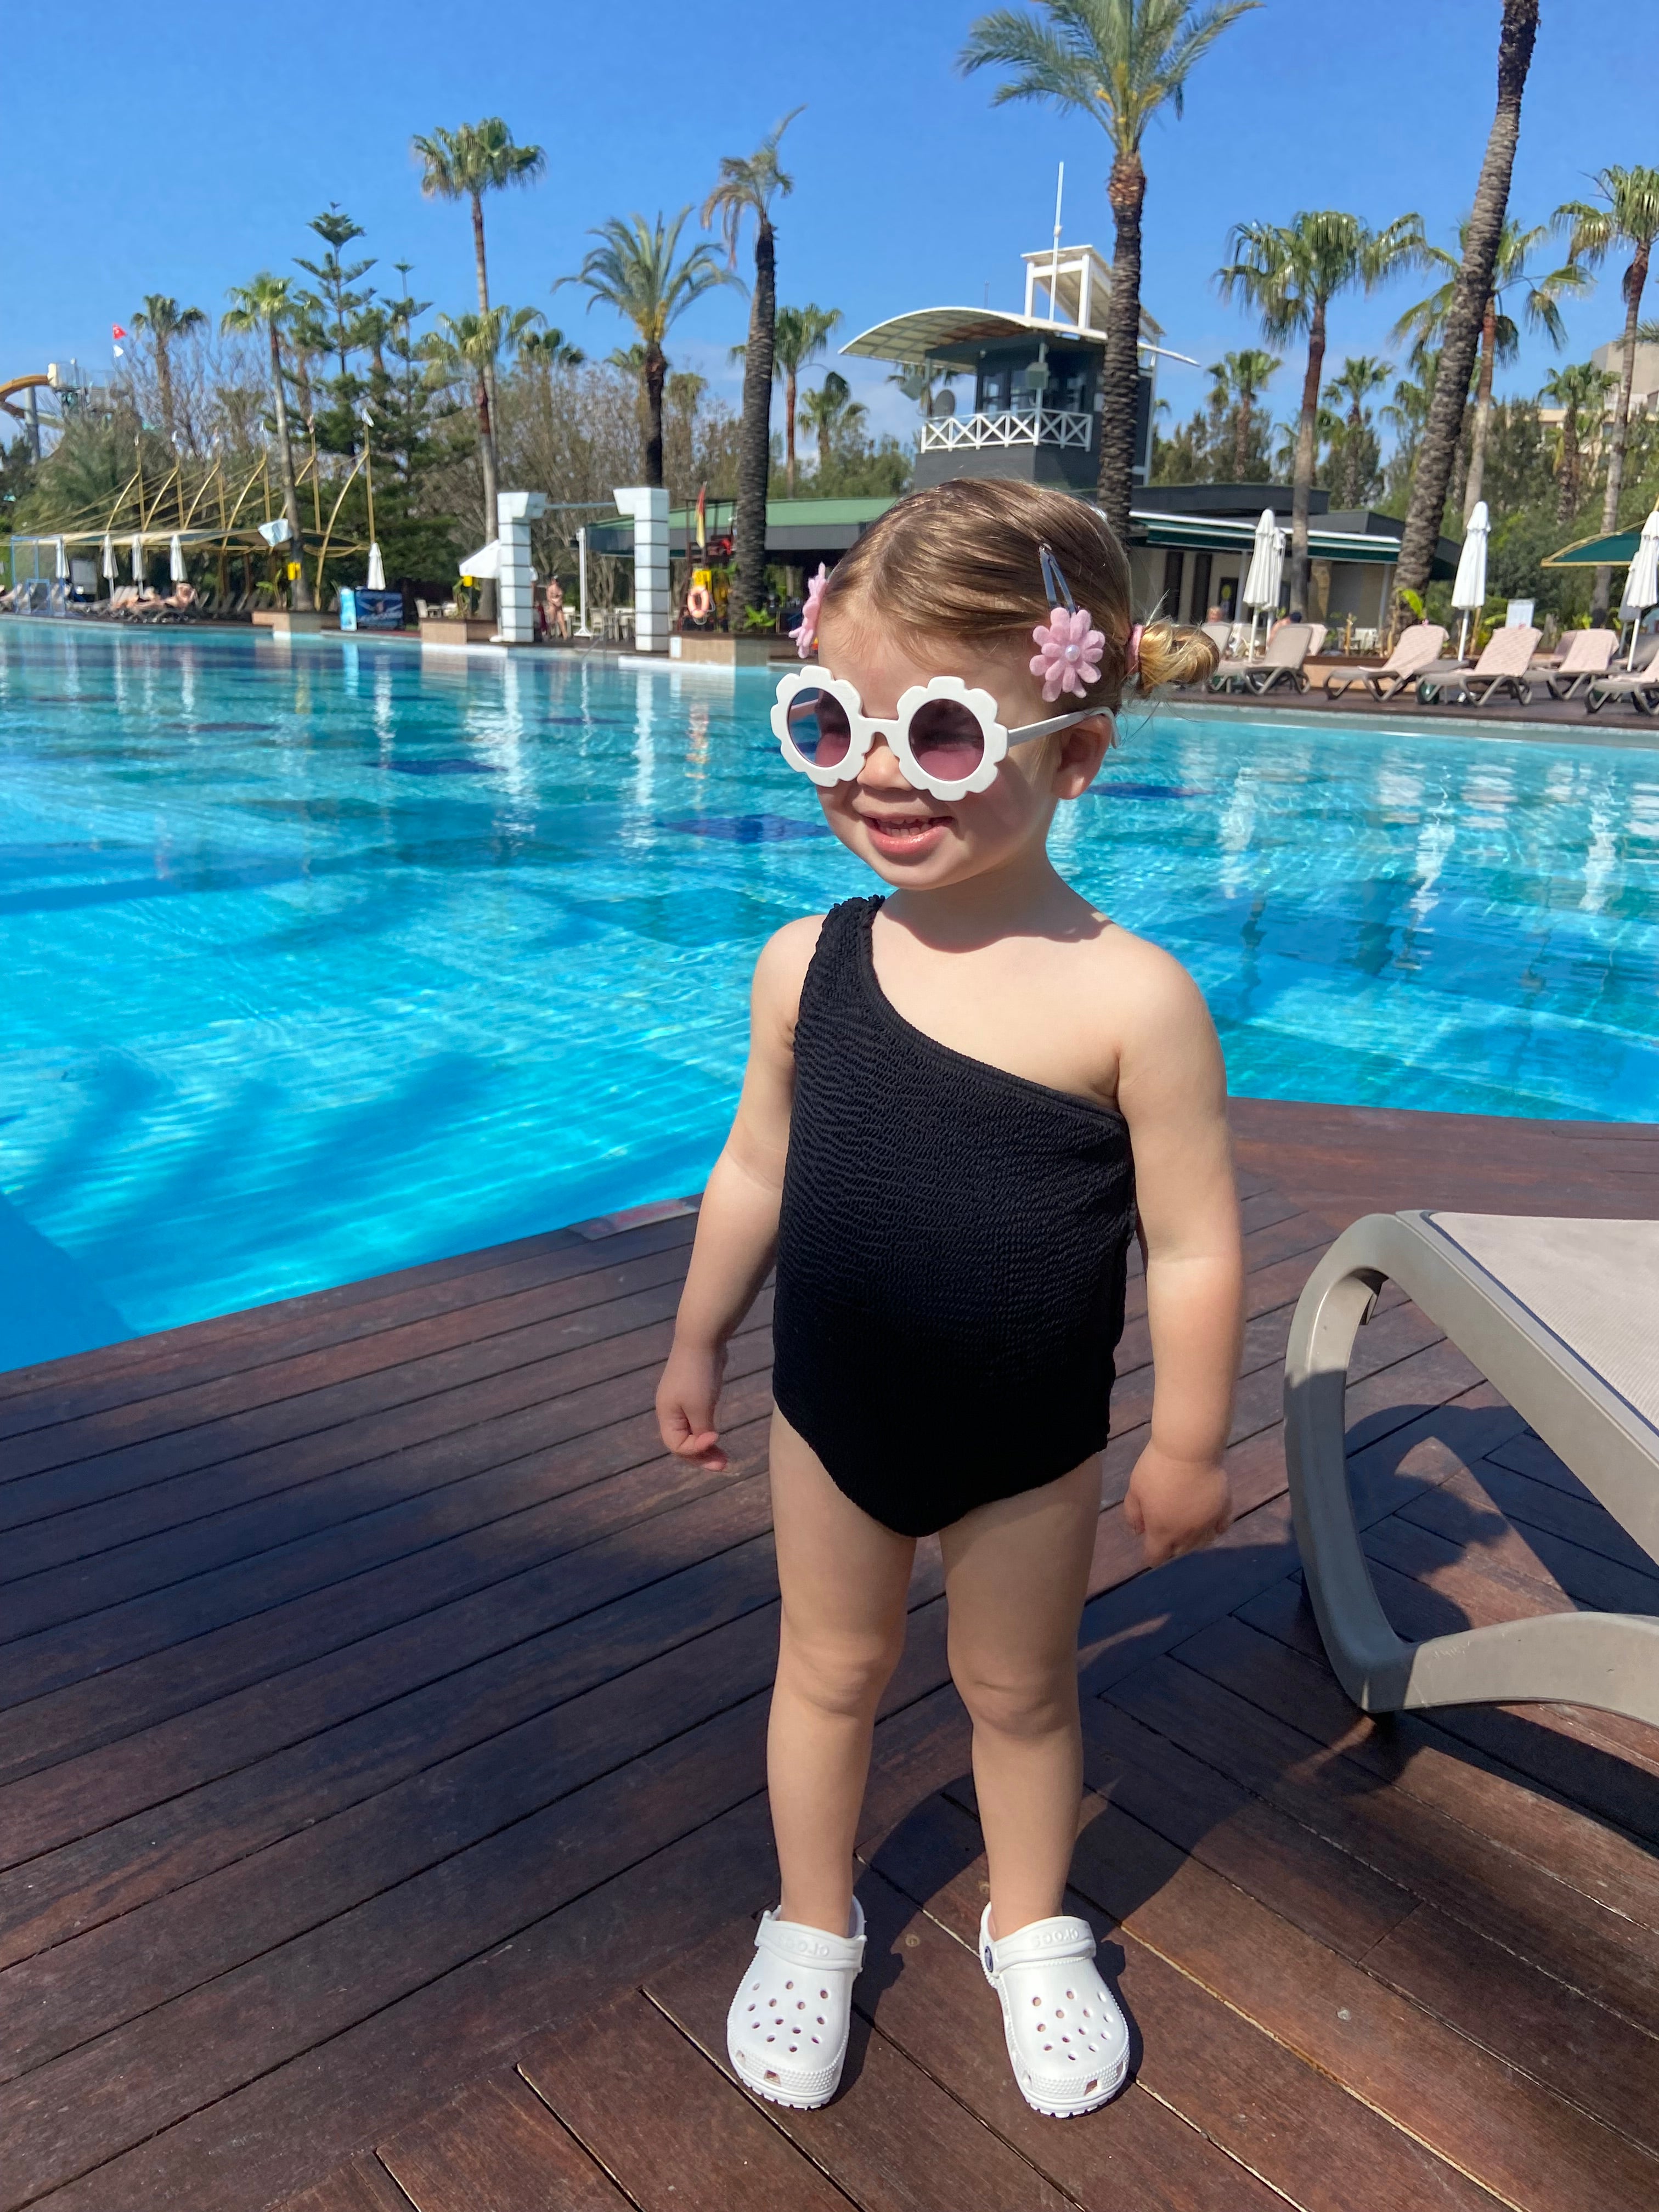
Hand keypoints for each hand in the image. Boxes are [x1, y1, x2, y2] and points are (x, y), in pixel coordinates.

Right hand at [656, 1340, 728, 1469]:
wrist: (702, 1339)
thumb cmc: (699, 1376)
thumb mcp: (700, 1407)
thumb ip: (701, 1430)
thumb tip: (706, 1443)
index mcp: (667, 1415)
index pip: (676, 1446)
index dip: (695, 1450)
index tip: (715, 1439)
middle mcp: (671, 1411)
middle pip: (683, 1442)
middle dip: (702, 1456)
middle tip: (724, 1465)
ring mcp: (682, 1402)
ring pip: (692, 1432)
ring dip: (707, 1445)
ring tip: (725, 1457)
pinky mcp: (694, 1393)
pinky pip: (698, 1419)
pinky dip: (708, 1429)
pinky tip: (718, 1433)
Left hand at [1124, 1442, 1231, 1567]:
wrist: (1188, 1450)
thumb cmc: (1156, 1469)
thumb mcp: (1134, 1490)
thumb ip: (1133, 1514)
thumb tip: (1139, 1531)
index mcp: (1162, 1531)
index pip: (1156, 1557)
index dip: (1151, 1555)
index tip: (1150, 1544)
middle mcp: (1187, 1534)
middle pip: (1180, 1552)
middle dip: (1171, 1546)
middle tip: (1167, 1528)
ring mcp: (1208, 1524)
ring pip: (1202, 1543)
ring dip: (1193, 1539)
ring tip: (1187, 1524)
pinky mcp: (1224, 1511)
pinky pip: (1221, 1528)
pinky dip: (1214, 1527)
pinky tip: (1208, 1519)